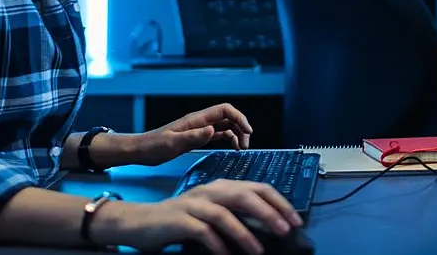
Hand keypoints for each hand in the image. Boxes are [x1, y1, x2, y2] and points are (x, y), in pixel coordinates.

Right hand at [111, 180, 302, 254]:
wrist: (141, 222)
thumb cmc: (181, 220)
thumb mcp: (212, 212)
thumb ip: (236, 214)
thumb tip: (268, 226)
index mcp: (221, 187)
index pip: (257, 187)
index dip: (279, 202)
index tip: (295, 220)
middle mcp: (209, 191)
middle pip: (245, 196)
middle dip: (269, 213)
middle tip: (286, 230)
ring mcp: (193, 203)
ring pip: (225, 215)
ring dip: (245, 234)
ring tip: (258, 251)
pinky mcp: (179, 219)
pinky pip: (203, 232)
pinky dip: (218, 245)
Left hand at [133, 103, 253, 165]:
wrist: (141, 150)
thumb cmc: (153, 147)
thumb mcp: (172, 144)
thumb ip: (193, 137)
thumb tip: (213, 130)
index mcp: (196, 119)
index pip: (224, 110)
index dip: (239, 118)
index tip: (248, 132)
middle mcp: (200, 122)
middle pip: (228, 117)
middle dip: (241, 128)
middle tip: (245, 145)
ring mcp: (199, 129)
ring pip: (226, 126)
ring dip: (237, 134)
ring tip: (241, 148)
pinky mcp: (197, 137)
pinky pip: (219, 134)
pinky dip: (229, 139)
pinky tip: (232, 148)